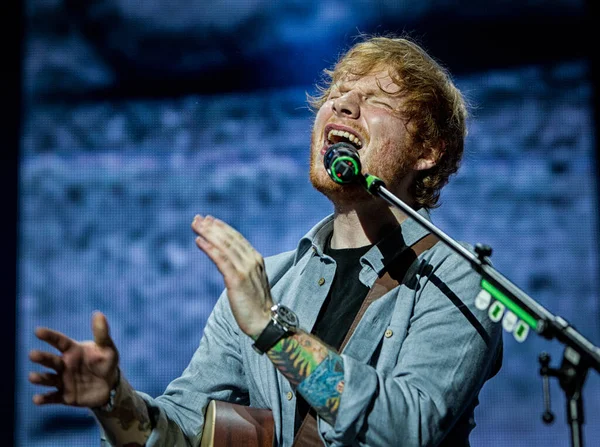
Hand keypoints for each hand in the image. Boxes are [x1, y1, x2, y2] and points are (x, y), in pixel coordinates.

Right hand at [29, 311, 119, 407]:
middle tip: (32, 355)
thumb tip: (98, 313)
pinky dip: (44, 398)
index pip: (59, 341)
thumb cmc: (106, 363)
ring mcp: (62, 380)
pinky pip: (52, 398)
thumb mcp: (107, 348)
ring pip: (48, 379)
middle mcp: (64, 365)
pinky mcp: (64, 396)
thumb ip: (101, 333)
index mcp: (73, 351)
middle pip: (50, 360)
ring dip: (40, 378)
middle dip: (41, 357)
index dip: (49, 336)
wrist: (110, 386)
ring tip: (32, 377)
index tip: (38, 331)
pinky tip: (37, 399)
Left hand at [191, 215, 271, 337]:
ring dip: (208, 233)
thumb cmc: (255, 305)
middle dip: (212, 227)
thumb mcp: (250, 281)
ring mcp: (245, 269)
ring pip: (224, 246)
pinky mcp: (237, 280)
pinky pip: (221, 260)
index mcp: (256, 259)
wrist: (265, 321)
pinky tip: (198, 241)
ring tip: (195, 225)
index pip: (237, 238)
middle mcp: (252, 260)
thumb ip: (241, 269)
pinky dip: (209, 248)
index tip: (209, 220)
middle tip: (197, 218)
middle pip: (228, 239)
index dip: (222, 228)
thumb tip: (227, 263)